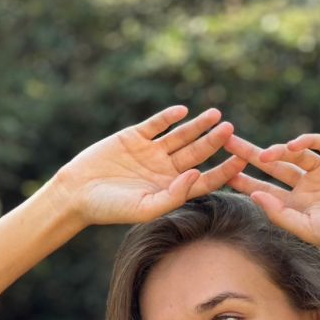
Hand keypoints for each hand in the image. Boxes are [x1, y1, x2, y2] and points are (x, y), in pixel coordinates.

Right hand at [51, 105, 247, 227]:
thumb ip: (173, 195)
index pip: (205, 179)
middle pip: (197, 153)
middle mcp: (165, 169)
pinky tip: (182, 111)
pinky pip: (156, 124)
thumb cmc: (111, 208)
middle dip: (214, 141)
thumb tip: (197, 175)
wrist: (78, 193)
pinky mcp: (135, 136)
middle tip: (231, 129)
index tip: (241, 160)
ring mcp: (151, 152)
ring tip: (215, 114)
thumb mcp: (144, 208)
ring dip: (198, 125)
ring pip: (181, 136)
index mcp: (172, 189)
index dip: (224, 170)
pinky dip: (168, 117)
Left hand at [223, 131, 319, 258]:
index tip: (224, 171)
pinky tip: (295, 145)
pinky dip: (308, 141)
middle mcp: (308, 186)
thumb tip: (253, 197)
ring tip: (266, 154)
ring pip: (296, 154)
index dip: (244, 180)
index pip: (264, 188)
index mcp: (296, 205)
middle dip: (250, 154)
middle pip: (273, 165)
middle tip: (227, 140)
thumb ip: (280, 214)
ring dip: (280, 150)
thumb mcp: (307, 229)